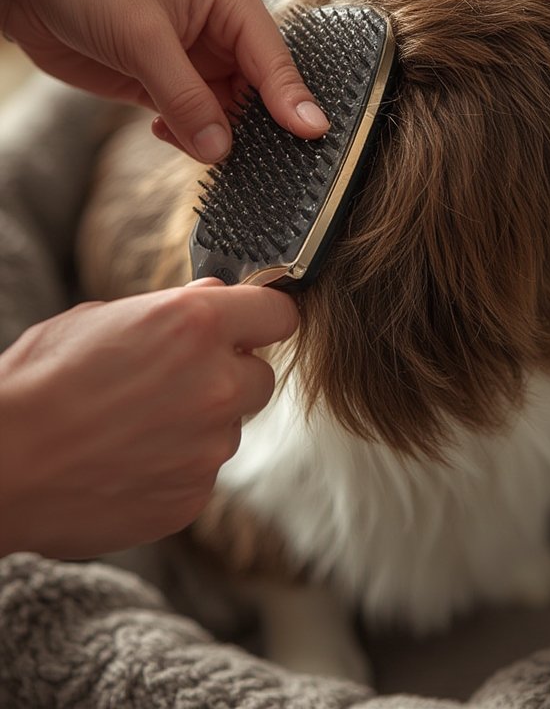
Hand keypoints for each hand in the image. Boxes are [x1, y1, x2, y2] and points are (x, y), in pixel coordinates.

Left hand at [0, 0, 328, 160]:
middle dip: (253, 127)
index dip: (294, 101)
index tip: (313, 135)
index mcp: (230, 3)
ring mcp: (192, 60)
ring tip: (201, 150)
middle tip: (255, 162)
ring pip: (225, 113)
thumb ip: (185, 96)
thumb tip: (221, 147)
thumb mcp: (142, 38)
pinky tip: (162, 131)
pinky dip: (186, 135)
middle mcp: (219, 33)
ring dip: (215, 137)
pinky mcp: (163, 83)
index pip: (274, 61)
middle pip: (257, 93)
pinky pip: (192, 121)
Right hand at [0, 279, 296, 557]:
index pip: (277, 313)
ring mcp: (208, 447)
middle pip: (261, 377)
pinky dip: (177, 466)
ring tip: (135, 426)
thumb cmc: (38, 382)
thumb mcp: (101, 317)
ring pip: (229, 428)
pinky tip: (128, 460)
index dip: (262, 318)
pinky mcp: (193, 496)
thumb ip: (173, 310)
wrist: (0, 466)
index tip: (251, 325)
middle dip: (230, 375)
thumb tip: (214, 298)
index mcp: (196, 325)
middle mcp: (216, 385)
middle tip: (178, 380)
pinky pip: (202, 473)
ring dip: (200, 424)